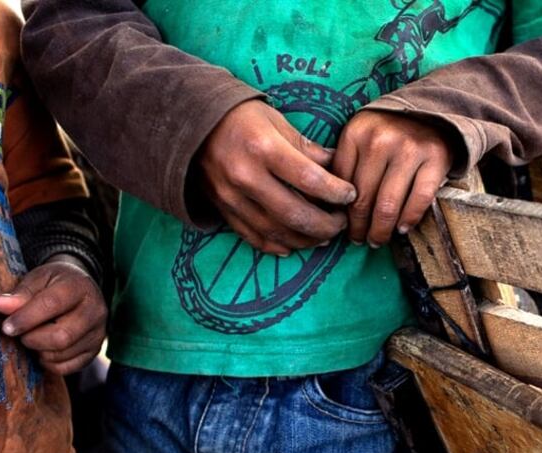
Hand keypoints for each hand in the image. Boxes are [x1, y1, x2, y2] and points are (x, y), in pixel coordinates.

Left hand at [0, 257, 106, 375]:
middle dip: (33, 339)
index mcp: (80, 287)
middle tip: (20, 333)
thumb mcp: (38, 278)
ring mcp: (98, 333)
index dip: (26, 318)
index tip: (7, 326)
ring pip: (62, 354)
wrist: (80, 289)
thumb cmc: (54, 283)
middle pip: (62, 336)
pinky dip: (48, 363)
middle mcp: (95, 311)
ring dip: (39, 350)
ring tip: (32, 338)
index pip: (52, 305)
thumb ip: (21, 293)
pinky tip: (43, 349)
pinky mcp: (94, 351)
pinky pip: (67, 367)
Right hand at [195, 101, 356, 255]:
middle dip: (327, 225)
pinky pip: (255, 238)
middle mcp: (246, 176)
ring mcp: (232, 198)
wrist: (191, 124)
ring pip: (278, 233)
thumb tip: (339, 169)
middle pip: (296, 215)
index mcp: (264, 148)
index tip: (350, 195)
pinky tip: (297, 244)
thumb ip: (309, 149)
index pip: (310, 180)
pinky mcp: (223, 211)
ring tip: (326, 236)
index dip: (337, 193)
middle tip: (342, 222)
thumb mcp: (278, 122)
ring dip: (307, 240)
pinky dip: (279, 246)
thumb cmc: (242, 118)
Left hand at [333, 110, 453, 247]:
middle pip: (363, 198)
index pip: (341, 183)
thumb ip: (348, 162)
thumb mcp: (362, 136)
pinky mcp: (435, 158)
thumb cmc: (389, 132)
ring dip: (381, 230)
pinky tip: (402, 229)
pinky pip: (419, 200)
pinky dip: (409, 219)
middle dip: (359, 227)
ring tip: (377, 240)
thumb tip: (331, 207)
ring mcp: (410, 148)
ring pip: (388, 205)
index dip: (340, 211)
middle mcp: (381, 139)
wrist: (433, 112)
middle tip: (359, 240)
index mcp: (356, 132)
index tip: (342, 226)